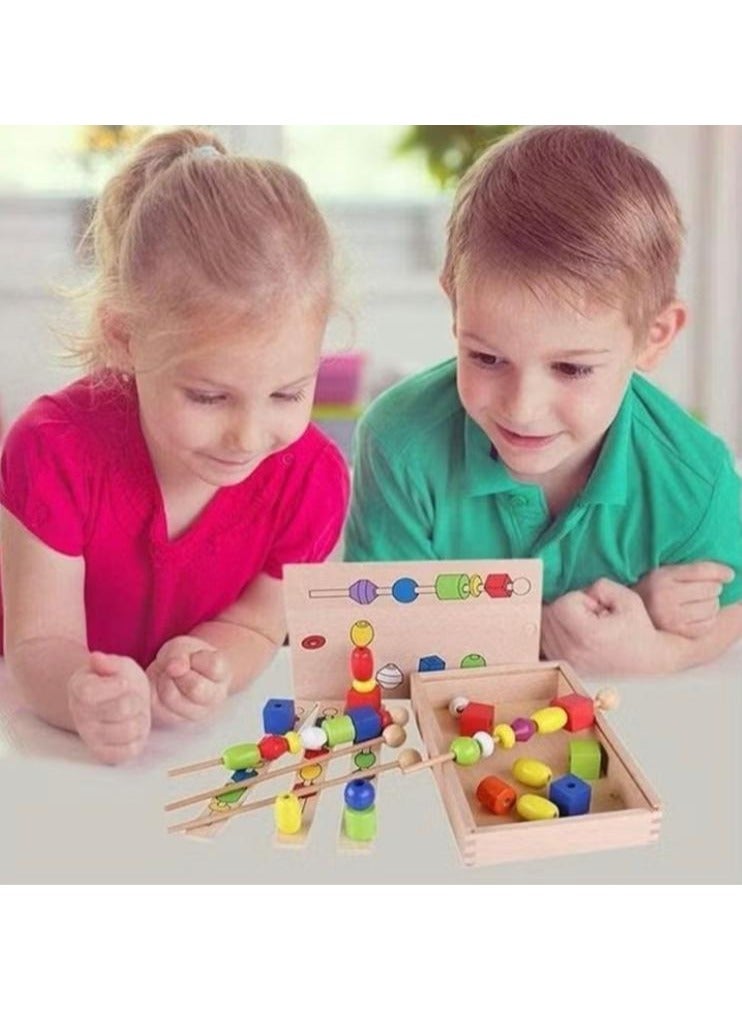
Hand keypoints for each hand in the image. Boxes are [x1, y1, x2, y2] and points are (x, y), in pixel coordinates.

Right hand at [68, 652, 151, 764]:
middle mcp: (80, 715)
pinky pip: (130, 751)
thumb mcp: (117, 665)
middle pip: (122, 709)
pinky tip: (132, 727)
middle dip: (136, 700)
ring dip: (140, 718)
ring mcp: (90, 737)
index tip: (124, 682)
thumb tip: (96, 659)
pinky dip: (139, 738)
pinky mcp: (104, 754)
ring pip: (130, 730)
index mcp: (78, 689)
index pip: (91, 693)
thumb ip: (108, 662)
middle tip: (132, 697)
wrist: (115, 701)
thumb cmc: (117, 681)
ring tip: (134, 712)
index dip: (116, 686)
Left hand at [147, 635, 231, 725]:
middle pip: (195, 687)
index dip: (196, 658)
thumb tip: (175, 668)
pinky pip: (156, 704)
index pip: (213, 666)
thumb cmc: (186, 659)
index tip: (192, 657)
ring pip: (172, 697)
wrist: (178, 675)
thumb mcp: (183, 646)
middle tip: (175, 667)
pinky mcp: (173, 720)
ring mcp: (196, 713)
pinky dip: (153, 690)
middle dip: (178, 672)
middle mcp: (214, 698)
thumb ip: (180, 653)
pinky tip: (160, 686)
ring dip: (163, 680)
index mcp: (223, 675)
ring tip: (167, 676)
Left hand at [542, 579, 661, 673]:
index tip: (597, 608)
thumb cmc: (638, 631)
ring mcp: (565, 661)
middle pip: (549, 614)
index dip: (579, 599)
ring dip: (559, 620)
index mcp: (587, 635)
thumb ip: (601, 586)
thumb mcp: (627, 599)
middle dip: (567, 607)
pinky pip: (543, 642)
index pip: (562, 604)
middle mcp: (572, 651)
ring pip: (543, 627)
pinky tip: (573, 634)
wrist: (646, 661)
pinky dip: (553, 633)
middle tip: (592, 616)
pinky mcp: (563, 667)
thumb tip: (581, 591)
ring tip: (584, 625)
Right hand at [633, 562, 733, 637]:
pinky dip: (710, 618)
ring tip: (702, 602)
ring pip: (711, 607)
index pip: (701, 570)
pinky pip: (708, 624)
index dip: (720, 571)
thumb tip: (728, 574)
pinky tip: (700, 615)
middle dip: (714, 588)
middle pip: (710, 589)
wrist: (629, 616)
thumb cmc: (654, 591)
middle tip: (707, 590)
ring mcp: (671, 617)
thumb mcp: (665, 573)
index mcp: (662, 577)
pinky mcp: (677, 632)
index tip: (730, 574)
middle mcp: (664, 596)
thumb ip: (691, 570)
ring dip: (713, 603)